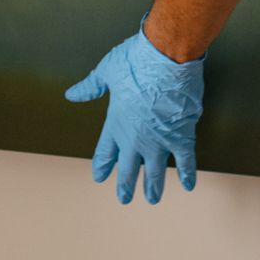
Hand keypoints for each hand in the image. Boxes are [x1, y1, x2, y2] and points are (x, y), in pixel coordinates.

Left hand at [64, 22, 205, 203]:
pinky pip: (186, 161)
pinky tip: (188, 185)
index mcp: (115, 123)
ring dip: (153, 188)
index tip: (99, 177)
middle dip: (125, 185)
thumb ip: (90, 87)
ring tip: (152, 199)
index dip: (102, 165)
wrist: (166, 59)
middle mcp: (135, 138)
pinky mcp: (181, 137)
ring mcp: (158, 141)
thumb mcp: (106, 72)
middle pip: (128, 169)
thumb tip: (71, 94)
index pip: (105, 151)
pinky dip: (187, 174)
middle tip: (124, 199)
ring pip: (154, 172)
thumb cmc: (135, 62)